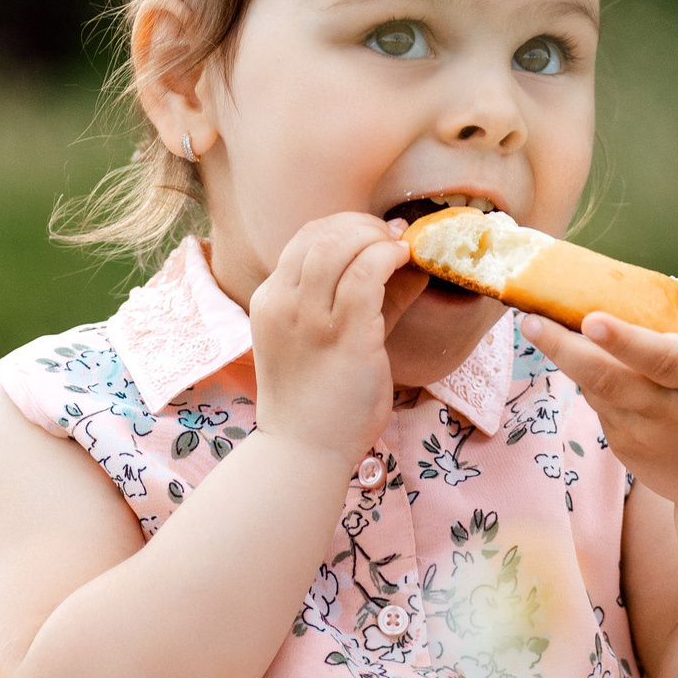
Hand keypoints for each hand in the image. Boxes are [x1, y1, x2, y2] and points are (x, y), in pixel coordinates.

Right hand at [248, 213, 425, 467]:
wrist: (305, 451)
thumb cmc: (318, 402)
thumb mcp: (325, 342)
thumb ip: (365, 302)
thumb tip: (408, 266)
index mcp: (269, 302)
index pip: (303, 240)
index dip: (343, 226)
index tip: (373, 233)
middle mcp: (282, 303)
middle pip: (321, 235)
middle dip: (363, 225)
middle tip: (391, 235)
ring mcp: (309, 318)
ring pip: (341, 246)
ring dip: (376, 236)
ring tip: (399, 247)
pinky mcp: (342, 334)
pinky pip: (365, 274)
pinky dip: (387, 257)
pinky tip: (404, 260)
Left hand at [519, 282, 677, 511]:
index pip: (663, 359)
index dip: (626, 341)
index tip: (591, 319)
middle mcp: (672, 412)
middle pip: (609, 379)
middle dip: (563, 348)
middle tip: (528, 319)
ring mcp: (644, 435)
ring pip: (596, 390)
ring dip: (564, 358)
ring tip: (536, 323)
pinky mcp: (625, 448)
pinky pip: (599, 404)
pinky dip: (587, 377)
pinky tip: (578, 352)